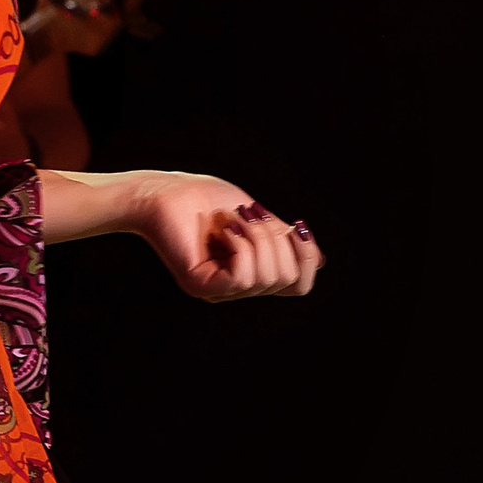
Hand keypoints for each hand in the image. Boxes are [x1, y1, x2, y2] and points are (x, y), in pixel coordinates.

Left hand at [128, 172, 323, 300]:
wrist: (161, 191)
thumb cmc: (203, 199)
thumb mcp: (257, 218)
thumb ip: (282, 240)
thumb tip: (320, 261)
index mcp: (252, 273)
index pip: (297, 286)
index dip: (307, 258)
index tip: (297, 225)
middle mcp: (236, 288)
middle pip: (287, 279)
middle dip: (278, 239)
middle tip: (251, 214)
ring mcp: (218, 290)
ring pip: (267, 278)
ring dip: (258, 238)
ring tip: (236, 218)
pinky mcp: (201, 286)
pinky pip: (242, 278)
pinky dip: (241, 247)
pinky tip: (225, 231)